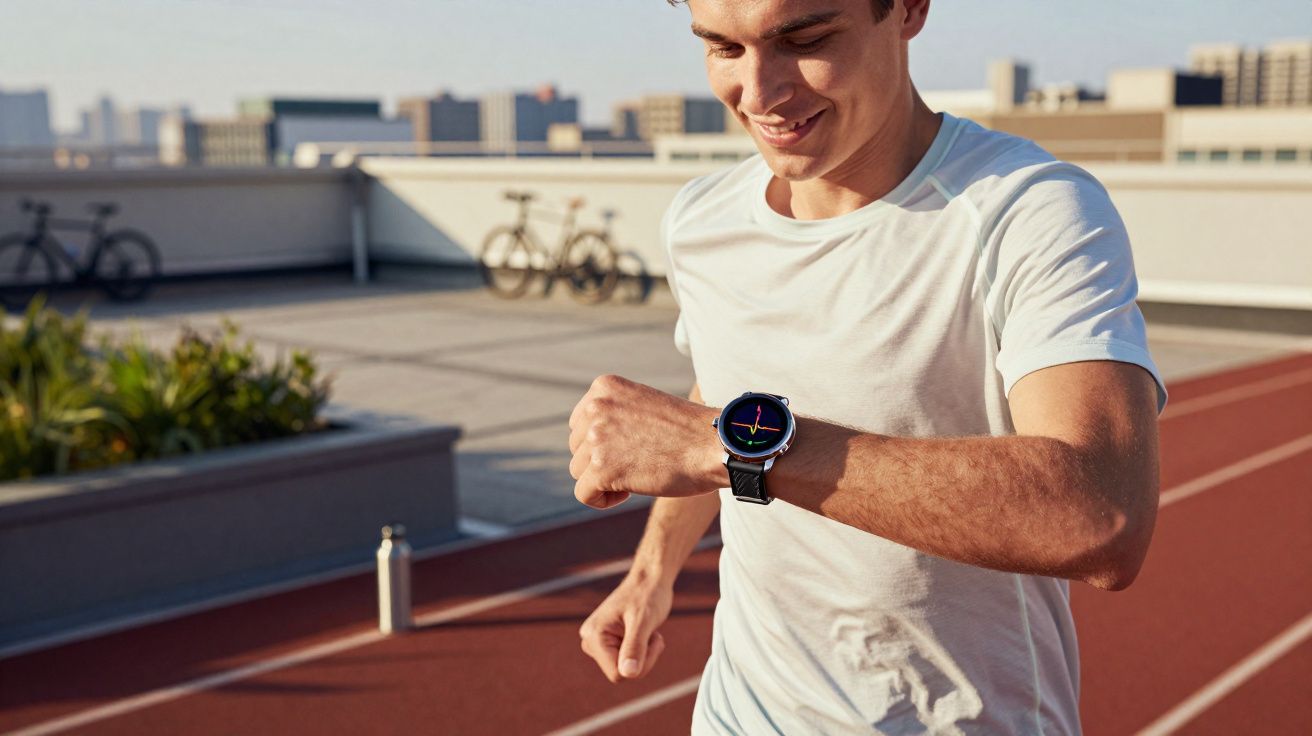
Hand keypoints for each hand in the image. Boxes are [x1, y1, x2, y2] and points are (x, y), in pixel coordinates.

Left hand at [568, 374, 720, 509]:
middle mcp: (596, 407)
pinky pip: (584, 494)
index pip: (580, 422)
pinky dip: (603, 500)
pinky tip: (628, 492)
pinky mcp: (602, 469)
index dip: (602, 442)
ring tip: (637, 475)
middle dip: (601, 461)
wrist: (714, 447)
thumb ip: (614, 414)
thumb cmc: (689, 431)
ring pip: (579, 471)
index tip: (630, 447)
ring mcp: (597, 438)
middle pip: (577, 448)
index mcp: (605, 386)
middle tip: (637, 462)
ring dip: (604, 480)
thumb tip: (588, 439)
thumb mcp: (644, 405)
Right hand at [579, 573, 672, 682]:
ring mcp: (597, 643)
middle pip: (621, 673)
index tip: (651, 639)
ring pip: (625, 670)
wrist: (650, 580)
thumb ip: (634, 647)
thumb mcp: (643, 622)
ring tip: (646, 630)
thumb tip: (627, 674)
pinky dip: (642, 651)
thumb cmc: (648, 596)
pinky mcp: (607, 643)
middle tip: (650, 634)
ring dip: (644, 654)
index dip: (640, 663)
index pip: (618, 674)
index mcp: (594, 636)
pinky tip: (643, 632)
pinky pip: (627, 662)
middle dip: (642, 658)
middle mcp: (590, 641)